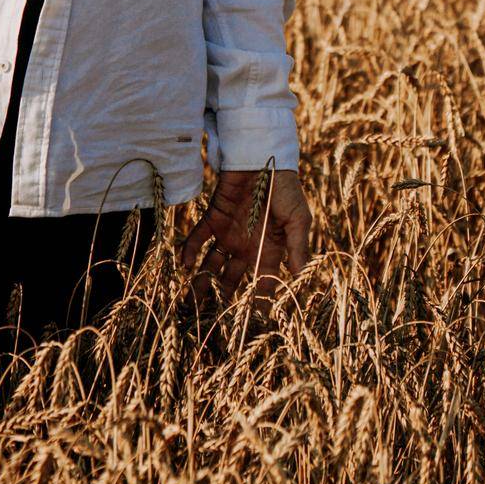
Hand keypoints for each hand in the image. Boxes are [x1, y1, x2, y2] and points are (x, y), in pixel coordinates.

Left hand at [177, 168, 311, 317]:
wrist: (264, 157)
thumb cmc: (286, 188)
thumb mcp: (298, 218)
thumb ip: (297, 247)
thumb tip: (298, 277)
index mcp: (270, 250)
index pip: (263, 285)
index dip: (258, 304)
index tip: (251, 326)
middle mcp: (247, 247)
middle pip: (233, 281)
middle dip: (223, 300)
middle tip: (210, 324)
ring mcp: (229, 234)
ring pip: (212, 265)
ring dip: (201, 283)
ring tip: (190, 304)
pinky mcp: (213, 218)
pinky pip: (198, 239)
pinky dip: (189, 252)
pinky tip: (186, 266)